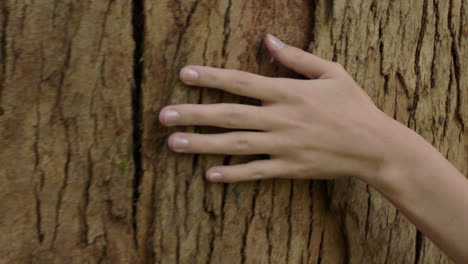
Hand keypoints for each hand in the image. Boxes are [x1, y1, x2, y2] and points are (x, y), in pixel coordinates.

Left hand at [159, 34, 396, 182]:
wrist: (375, 146)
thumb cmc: (354, 106)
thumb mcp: (331, 72)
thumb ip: (296, 57)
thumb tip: (268, 40)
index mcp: (288, 92)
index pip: (241, 81)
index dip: (211, 77)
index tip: (184, 75)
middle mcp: (280, 118)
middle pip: (229, 115)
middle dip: (194, 114)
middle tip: (163, 116)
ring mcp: (283, 145)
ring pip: (235, 144)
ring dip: (202, 144)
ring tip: (173, 143)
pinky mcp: (289, 168)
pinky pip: (256, 171)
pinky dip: (232, 174)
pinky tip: (208, 174)